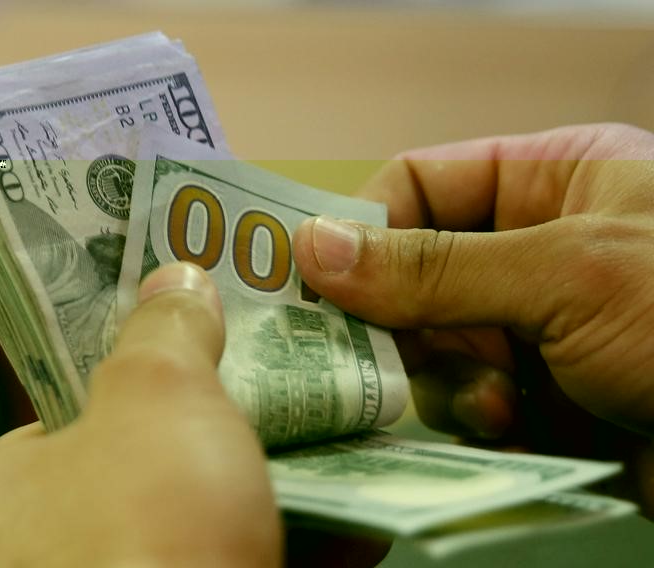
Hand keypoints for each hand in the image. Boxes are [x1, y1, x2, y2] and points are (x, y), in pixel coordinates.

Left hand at [0, 262, 279, 567]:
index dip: (119, 393)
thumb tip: (181, 281)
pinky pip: (205, 567)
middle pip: (112, 487)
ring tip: (290, 452)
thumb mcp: (157, 397)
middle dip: (186, 446)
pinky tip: (308, 522)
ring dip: (231, 497)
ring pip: (169, 537)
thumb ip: (164, 332)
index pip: (42, 434)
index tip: (181, 367)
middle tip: (245, 406)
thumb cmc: (139, 530)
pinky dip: (254, 546)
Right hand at [292, 123, 653, 511]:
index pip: (420, 185)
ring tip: (488, 399)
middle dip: (400, 318)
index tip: (320, 277)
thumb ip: (436, 266)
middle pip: (415, 273)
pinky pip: (464, 398)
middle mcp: (537, 250)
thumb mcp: (569, 272)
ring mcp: (538, 327)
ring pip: (433, 344)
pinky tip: (503, 424)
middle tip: (378, 357)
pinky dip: (468, 416)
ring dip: (443, 376)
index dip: (366, 225)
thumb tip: (319, 247)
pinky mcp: (543, 396)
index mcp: (552, 181)